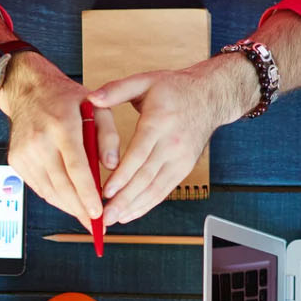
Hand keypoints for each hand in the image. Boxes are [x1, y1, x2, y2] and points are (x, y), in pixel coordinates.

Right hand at [0, 55, 110, 227]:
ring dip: (68, 207)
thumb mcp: (97, 107)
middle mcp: (39, 141)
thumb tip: (111, 166)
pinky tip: (70, 203)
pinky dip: (55, 198)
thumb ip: (109, 135)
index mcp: (62, 125)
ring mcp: (24, 152)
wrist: (27, 90)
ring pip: (49, 190)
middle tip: (97, 225)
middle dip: (79, 209)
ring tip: (86, 218)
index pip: (76, 167)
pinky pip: (38, 187)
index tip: (98, 213)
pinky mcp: (16, 160)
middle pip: (61, 185)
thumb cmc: (67, 100)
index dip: (87, 194)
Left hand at [87, 59, 238, 224]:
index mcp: (159, 123)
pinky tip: (129, 214)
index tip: (105, 191)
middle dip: (124, 199)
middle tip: (104, 216)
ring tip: (113, 219)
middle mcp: (172, 144)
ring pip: (155, 188)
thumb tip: (92, 98)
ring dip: (134, 207)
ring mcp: (180, 159)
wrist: (209, 97)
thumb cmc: (173, 89)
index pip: (139, 154)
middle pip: (146, 177)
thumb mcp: (145, 80)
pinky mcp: (184, 168)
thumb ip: (116, 89)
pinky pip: (164, 190)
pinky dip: (147, 204)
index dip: (122, 176)